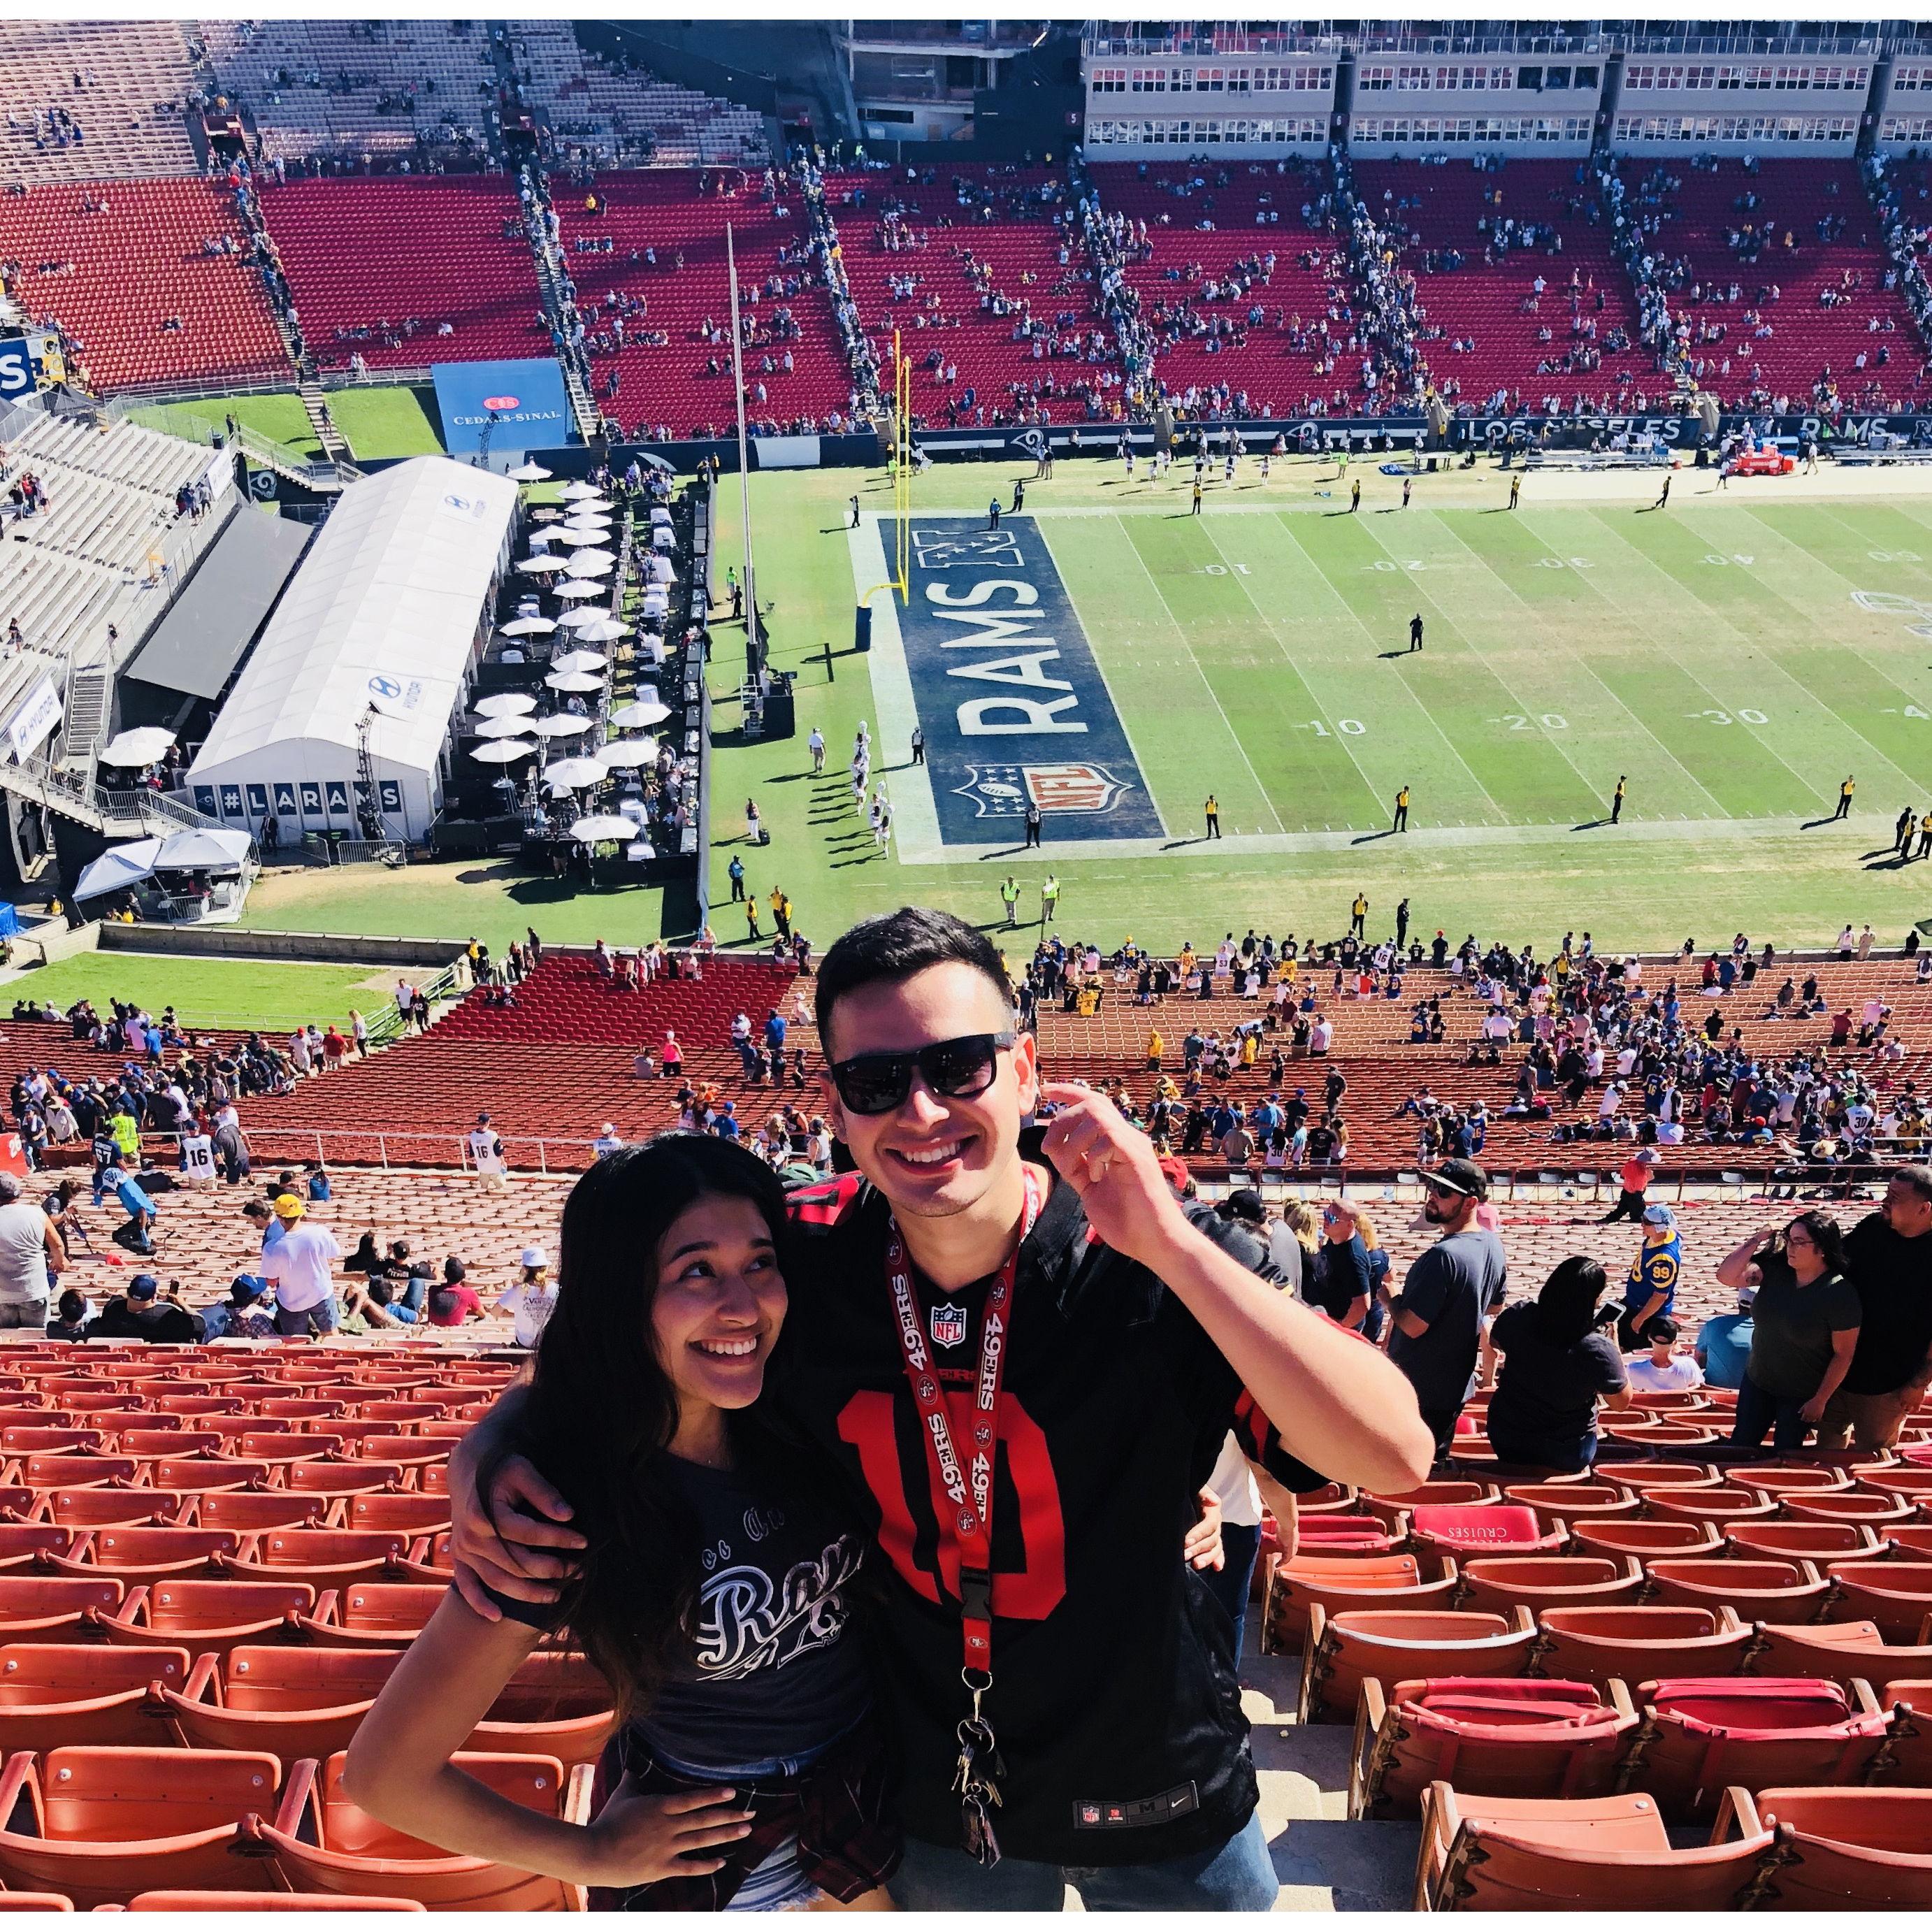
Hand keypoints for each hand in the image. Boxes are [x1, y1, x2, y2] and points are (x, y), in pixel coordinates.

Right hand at [448, 1449, 586, 1619]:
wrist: (468, 1469)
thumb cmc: (501, 1468)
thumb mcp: (523, 1470)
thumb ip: (544, 1492)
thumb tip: (568, 1514)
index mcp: (485, 1514)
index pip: (528, 1534)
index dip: (558, 1538)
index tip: (583, 1542)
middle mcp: (470, 1537)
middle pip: (515, 1563)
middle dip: (550, 1569)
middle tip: (577, 1571)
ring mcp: (463, 1551)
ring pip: (497, 1581)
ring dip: (527, 1593)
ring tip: (556, 1595)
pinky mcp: (459, 1559)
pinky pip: (466, 1586)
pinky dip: (479, 1603)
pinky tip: (496, 1617)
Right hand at [583, 1775, 754, 1886]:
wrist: (594, 1853)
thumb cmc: (607, 1821)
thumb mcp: (623, 1794)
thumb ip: (634, 1777)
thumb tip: (635, 1757)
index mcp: (659, 1806)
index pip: (693, 1799)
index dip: (714, 1795)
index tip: (734, 1792)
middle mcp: (667, 1826)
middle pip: (704, 1819)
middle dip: (730, 1815)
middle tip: (752, 1812)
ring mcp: (666, 1848)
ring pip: (702, 1840)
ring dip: (726, 1836)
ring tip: (745, 1830)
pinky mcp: (661, 1868)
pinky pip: (689, 1867)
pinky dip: (706, 1865)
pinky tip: (722, 1862)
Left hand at [1038, 1081, 1191, 1267]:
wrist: (1153, 1243)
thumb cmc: (1126, 1221)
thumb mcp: (1089, 1189)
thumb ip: (1074, 1167)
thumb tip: (1053, 1147)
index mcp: (1117, 1143)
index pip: (1094, 1104)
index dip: (1069, 1092)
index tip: (1047, 1089)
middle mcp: (1128, 1138)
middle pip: (1093, 1103)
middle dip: (1063, 1117)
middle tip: (1048, 1145)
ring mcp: (1135, 1146)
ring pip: (1097, 1116)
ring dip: (1073, 1139)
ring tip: (1070, 1165)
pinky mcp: (1137, 1158)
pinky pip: (1108, 1137)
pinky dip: (1092, 1155)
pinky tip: (1095, 1177)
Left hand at [1186, 1484, 1224, 1571]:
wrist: (1184, 1495)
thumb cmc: (1188, 1490)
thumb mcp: (1195, 1488)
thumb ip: (1203, 1492)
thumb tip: (1213, 1501)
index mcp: (1213, 1509)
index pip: (1210, 1524)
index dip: (1199, 1534)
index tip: (1185, 1541)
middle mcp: (1216, 1522)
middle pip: (1212, 1538)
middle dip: (1199, 1548)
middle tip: (1185, 1556)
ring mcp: (1215, 1533)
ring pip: (1216, 1547)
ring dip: (1208, 1558)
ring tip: (1196, 1565)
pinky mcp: (1211, 1541)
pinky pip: (1218, 1551)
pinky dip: (1218, 1559)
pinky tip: (1217, 1568)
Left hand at [1798, 1392, 1829, 1425]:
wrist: (1819, 1401)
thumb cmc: (1811, 1402)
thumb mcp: (1805, 1405)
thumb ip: (1801, 1409)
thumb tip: (1798, 1412)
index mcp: (1806, 1413)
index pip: (1803, 1418)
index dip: (1802, 1419)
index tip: (1802, 1419)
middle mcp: (1810, 1416)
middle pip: (1807, 1420)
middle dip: (1806, 1420)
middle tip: (1805, 1420)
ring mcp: (1815, 1416)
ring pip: (1812, 1421)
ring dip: (1811, 1420)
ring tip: (1810, 1420)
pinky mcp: (1819, 1416)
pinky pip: (1818, 1420)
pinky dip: (1816, 1420)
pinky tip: (1815, 1420)